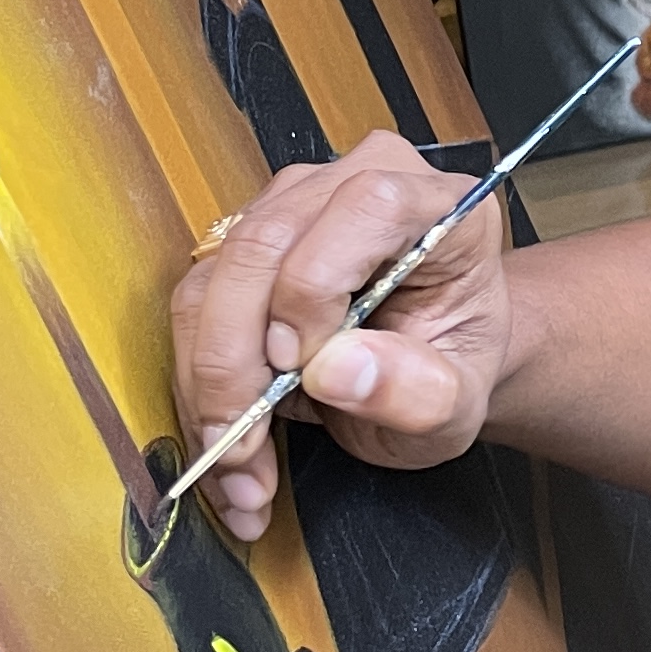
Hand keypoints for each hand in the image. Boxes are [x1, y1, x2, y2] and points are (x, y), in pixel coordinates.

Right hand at [169, 133, 511, 541]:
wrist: (429, 364)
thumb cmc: (452, 370)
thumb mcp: (458, 404)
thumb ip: (417, 391)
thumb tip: (332, 370)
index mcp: (436, 203)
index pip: (363, 208)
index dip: (315, 288)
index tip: (303, 369)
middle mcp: (353, 185)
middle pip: (261, 243)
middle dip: (235, 360)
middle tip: (244, 452)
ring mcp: (289, 207)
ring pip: (211, 279)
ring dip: (208, 384)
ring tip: (237, 466)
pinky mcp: (242, 243)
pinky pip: (193, 306)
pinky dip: (198, 384)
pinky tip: (225, 445)